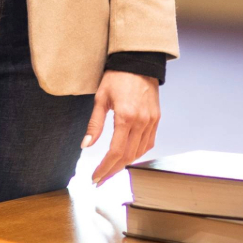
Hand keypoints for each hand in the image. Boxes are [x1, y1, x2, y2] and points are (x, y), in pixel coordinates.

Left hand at [84, 70, 161, 184]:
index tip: (96, 177)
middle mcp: (141, 122)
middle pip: (127, 156)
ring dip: (125, 164)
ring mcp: (151, 121)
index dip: (104, 168)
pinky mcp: (156, 119)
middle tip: (101, 180)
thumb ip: (95, 124)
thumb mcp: (100, 98)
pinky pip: (148, 143)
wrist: (139, 63)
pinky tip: (127, 156)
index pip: (115, 151)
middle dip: (113, 171)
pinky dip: (138, 153)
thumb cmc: (117, 77)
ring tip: (111, 170)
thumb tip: (86, 145)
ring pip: (139, 152)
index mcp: (125, 117)